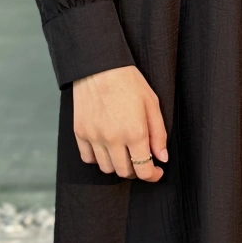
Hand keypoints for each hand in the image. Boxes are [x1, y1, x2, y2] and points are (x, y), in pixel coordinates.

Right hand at [72, 66, 167, 181]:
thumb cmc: (128, 81)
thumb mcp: (152, 104)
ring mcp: (94, 137)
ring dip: (117, 166)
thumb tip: (161, 158)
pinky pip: (89, 158)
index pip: (143, 170)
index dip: (153, 176)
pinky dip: (98, 158)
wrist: (99, 66)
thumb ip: (158, 134)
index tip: (156, 172)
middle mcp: (113, 139)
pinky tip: (106, 148)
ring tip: (124, 153)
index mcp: (135, 133)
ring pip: (106, 168)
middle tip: (141, 160)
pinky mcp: (80, 133)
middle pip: (125, 172)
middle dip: (137, 171)